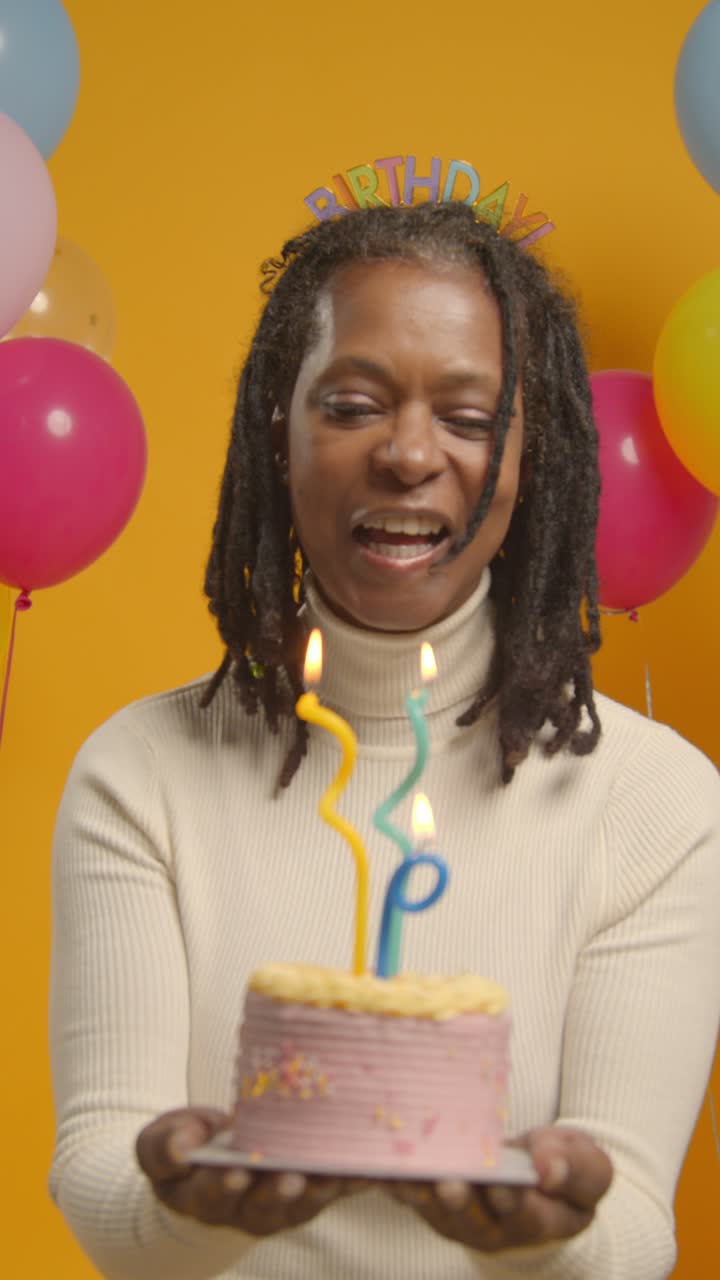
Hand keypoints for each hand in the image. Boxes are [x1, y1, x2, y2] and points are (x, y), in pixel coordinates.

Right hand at [136, 1107, 363, 1236]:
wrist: (213, 1163)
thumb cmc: (183, 1149)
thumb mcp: (158, 1146)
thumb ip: (164, 1148)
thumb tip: (181, 1147)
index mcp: (204, 1199)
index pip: (213, 1196)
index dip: (223, 1186)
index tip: (233, 1174)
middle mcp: (247, 1211)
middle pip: (265, 1206)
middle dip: (277, 1192)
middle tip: (289, 1178)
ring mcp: (285, 1204)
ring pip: (305, 1201)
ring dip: (320, 1187)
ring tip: (332, 1172)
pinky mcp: (314, 1188)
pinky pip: (338, 1187)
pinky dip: (355, 1177)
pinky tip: (371, 1164)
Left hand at [385, 1126, 612, 1251]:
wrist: (536, 1178)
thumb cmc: (565, 1169)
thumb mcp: (590, 1167)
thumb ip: (577, 1169)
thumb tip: (549, 1169)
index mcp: (542, 1222)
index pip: (526, 1216)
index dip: (512, 1200)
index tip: (503, 1184)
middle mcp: (495, 1229)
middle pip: (473, 1218)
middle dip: (460, 1200)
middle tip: (450, 1183)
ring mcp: (459, 1219)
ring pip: (436, 1209)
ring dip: (421, 1189)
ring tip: (409, 1171)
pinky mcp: (432, 1203)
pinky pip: (411, 1193)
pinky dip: (397, 1177)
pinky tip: (383, 1162)